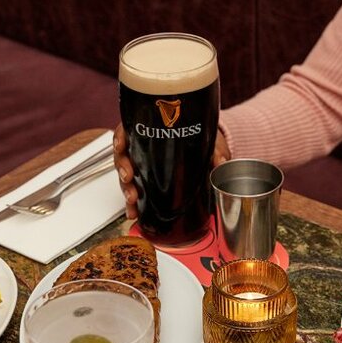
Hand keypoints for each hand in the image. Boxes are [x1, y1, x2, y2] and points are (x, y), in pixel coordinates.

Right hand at [113, 124, 230, 219]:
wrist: (209, 152)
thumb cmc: (204, 139)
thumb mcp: (210, 141)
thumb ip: (215, 150)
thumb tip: (220, 161)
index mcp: (153, 130)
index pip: (129, 130)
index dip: (121, 137)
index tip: (121, 146)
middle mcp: (144, 148)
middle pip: (124, 155)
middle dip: (123, 168)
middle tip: (129, 178)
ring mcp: (145, 166)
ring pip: (126, 175)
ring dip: (126, 188)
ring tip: (132, 199)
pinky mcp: (149, 183)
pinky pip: (136, 192)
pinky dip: (134, 204)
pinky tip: (135, 212)